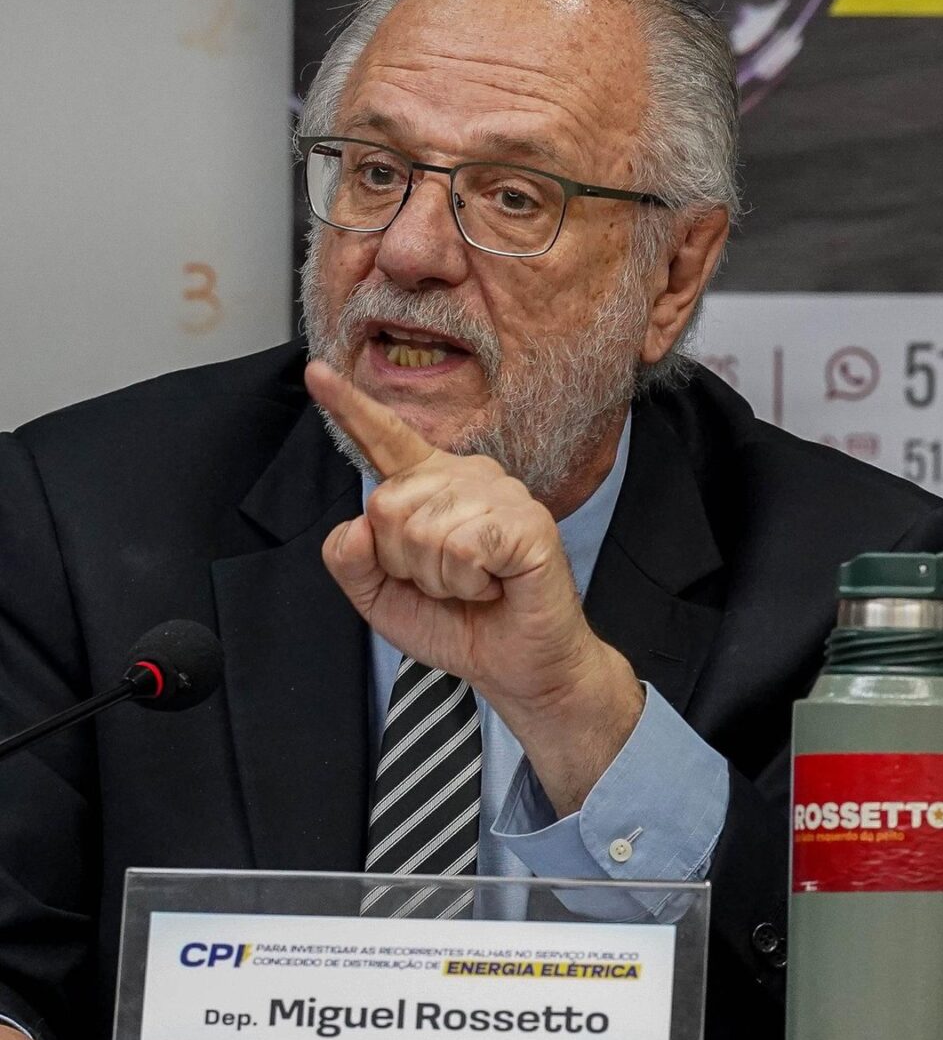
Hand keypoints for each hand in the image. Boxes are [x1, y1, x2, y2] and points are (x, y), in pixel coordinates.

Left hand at [308, 360, 642, 812]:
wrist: (514, 667)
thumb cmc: (458, 625)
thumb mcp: (380, 597)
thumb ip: (351, 558)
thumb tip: (360, 521)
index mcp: (430, 489)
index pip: (385, 441)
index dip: (349, 407)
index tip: (316, 372)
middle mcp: (468, 478)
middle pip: (387, 503)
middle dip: (402, 562)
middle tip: (448, 583)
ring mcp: (503, 495)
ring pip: (423, 528)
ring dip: (438, 578)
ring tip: (475, 586)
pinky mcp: (529, 523)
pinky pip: (463, 545)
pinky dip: (468, 581)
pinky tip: (495, 585)